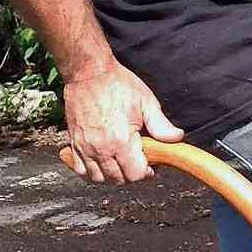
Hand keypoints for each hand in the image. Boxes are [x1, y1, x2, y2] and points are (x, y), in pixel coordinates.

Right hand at [62, 61, 184, 182]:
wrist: (88, 72)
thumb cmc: (117, 84)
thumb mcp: (146, 102)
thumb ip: (161, 125)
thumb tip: (176, 138)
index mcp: (121, 141)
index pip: (135, 174)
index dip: (147, 172)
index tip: (151, 164)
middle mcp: (100, 148)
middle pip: (118, 179)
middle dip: (131, 174)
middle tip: (138, 161)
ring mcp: (84, 147)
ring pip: (99, 178)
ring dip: (112, 175)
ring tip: (121, 162)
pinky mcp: (74, 143)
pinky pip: (81, 170)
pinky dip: (91, 172)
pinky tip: (102, 163)